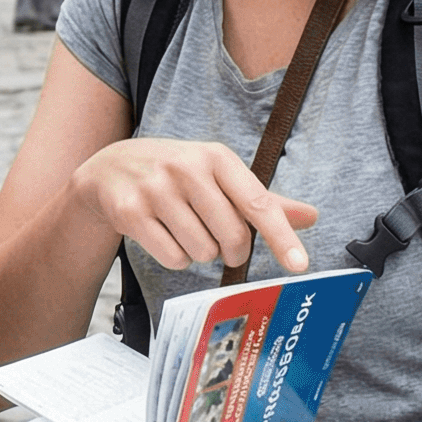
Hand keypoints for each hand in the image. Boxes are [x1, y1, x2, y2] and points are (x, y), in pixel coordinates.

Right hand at [72, 138, 318, 275]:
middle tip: (220, 242)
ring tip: (184, 230)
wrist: (110, 168)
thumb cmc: (175, 173)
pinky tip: (164, 236)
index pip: (258, 203)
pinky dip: (176, 258)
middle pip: (231, 236)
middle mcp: (186, 168)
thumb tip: (311, 217)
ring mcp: (155, 189)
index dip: (280, 237)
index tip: (299, 264)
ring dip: (199, 252)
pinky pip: (173, 258)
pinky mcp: (131, 212)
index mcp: (216, 157)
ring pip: (202, 251)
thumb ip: (262, 200)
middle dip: (231, 249)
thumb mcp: (217, 175)